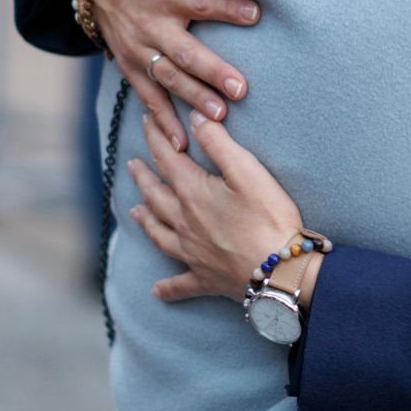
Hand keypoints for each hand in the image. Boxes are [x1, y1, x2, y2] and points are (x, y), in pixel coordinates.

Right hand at [95, 0, 261, 152]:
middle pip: (184, 51)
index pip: (200, 1)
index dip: (227, 7)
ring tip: (219, 117)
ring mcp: (138, 49)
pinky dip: (161, 122)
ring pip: (168, 78)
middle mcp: (151, 24)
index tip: (256, 14)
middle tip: (241, 89)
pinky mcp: (129, 67)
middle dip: (212, 70)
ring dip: (193, 99)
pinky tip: (180, 144)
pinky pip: (147, 97)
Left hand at [126, 111, 306, 304]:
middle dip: (143, 177)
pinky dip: (166, 288)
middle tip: (132, 165)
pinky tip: (156, 291)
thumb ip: (218, 143)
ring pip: (158, 233)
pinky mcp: (205, 278)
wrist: (278, 270)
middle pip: (155, 195)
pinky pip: (179, 284)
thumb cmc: (268, 218)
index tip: (147, 121)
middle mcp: (184, 223)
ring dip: (145, 220)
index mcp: (193, 193)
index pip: (168, 159)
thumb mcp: (247, 171)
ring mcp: (191, 253)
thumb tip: (194, 119)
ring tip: (135, 212)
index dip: (156, 138)